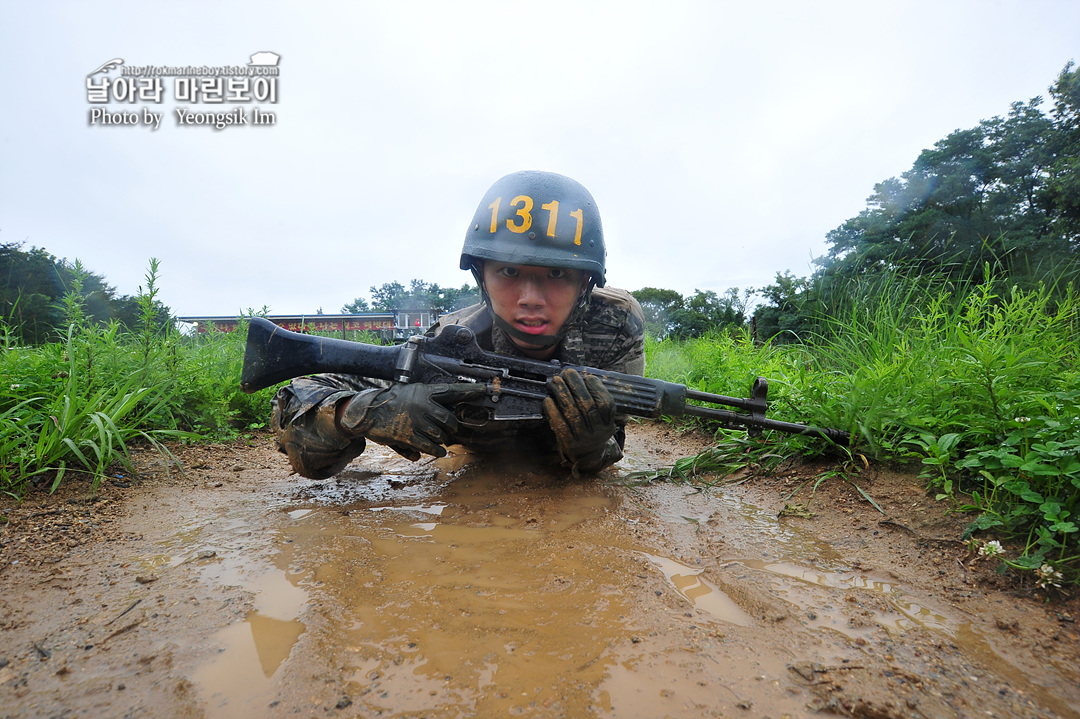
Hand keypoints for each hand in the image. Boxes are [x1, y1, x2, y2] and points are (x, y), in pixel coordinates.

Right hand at [338, 382, 484, 459]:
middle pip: (450, 420)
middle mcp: (423, 405)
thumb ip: (426, 403)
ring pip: (441, 435)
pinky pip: (431, 447)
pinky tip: (438, 450)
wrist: (367, 412)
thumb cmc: (390, 402)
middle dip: (452, 427)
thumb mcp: (409, 394)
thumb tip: (444, 410)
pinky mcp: (409, 436)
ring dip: (443, 440)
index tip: (484, 390)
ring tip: (439, 440)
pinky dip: (437, 450)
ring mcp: (417, 421)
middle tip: (449, 429)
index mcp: (424, 392)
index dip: (470, 391)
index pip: (452, 391)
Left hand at [543, 368, 616, 469]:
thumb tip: (584, 377)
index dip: (597, 389)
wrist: (588, 456)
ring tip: (556, 381)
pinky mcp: (569, 443)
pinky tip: (548, 400)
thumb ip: (597, 401)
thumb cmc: (592, 429)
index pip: (606, 404)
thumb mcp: (602, 419)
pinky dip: (553, 411)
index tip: (588, 376)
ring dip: (562, 394)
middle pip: (587, 405)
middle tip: (567, 373)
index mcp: (608, 423)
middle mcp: (598, 431)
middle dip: (576, 386)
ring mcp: (583, 438)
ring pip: (572, 412)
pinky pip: (560, 424)